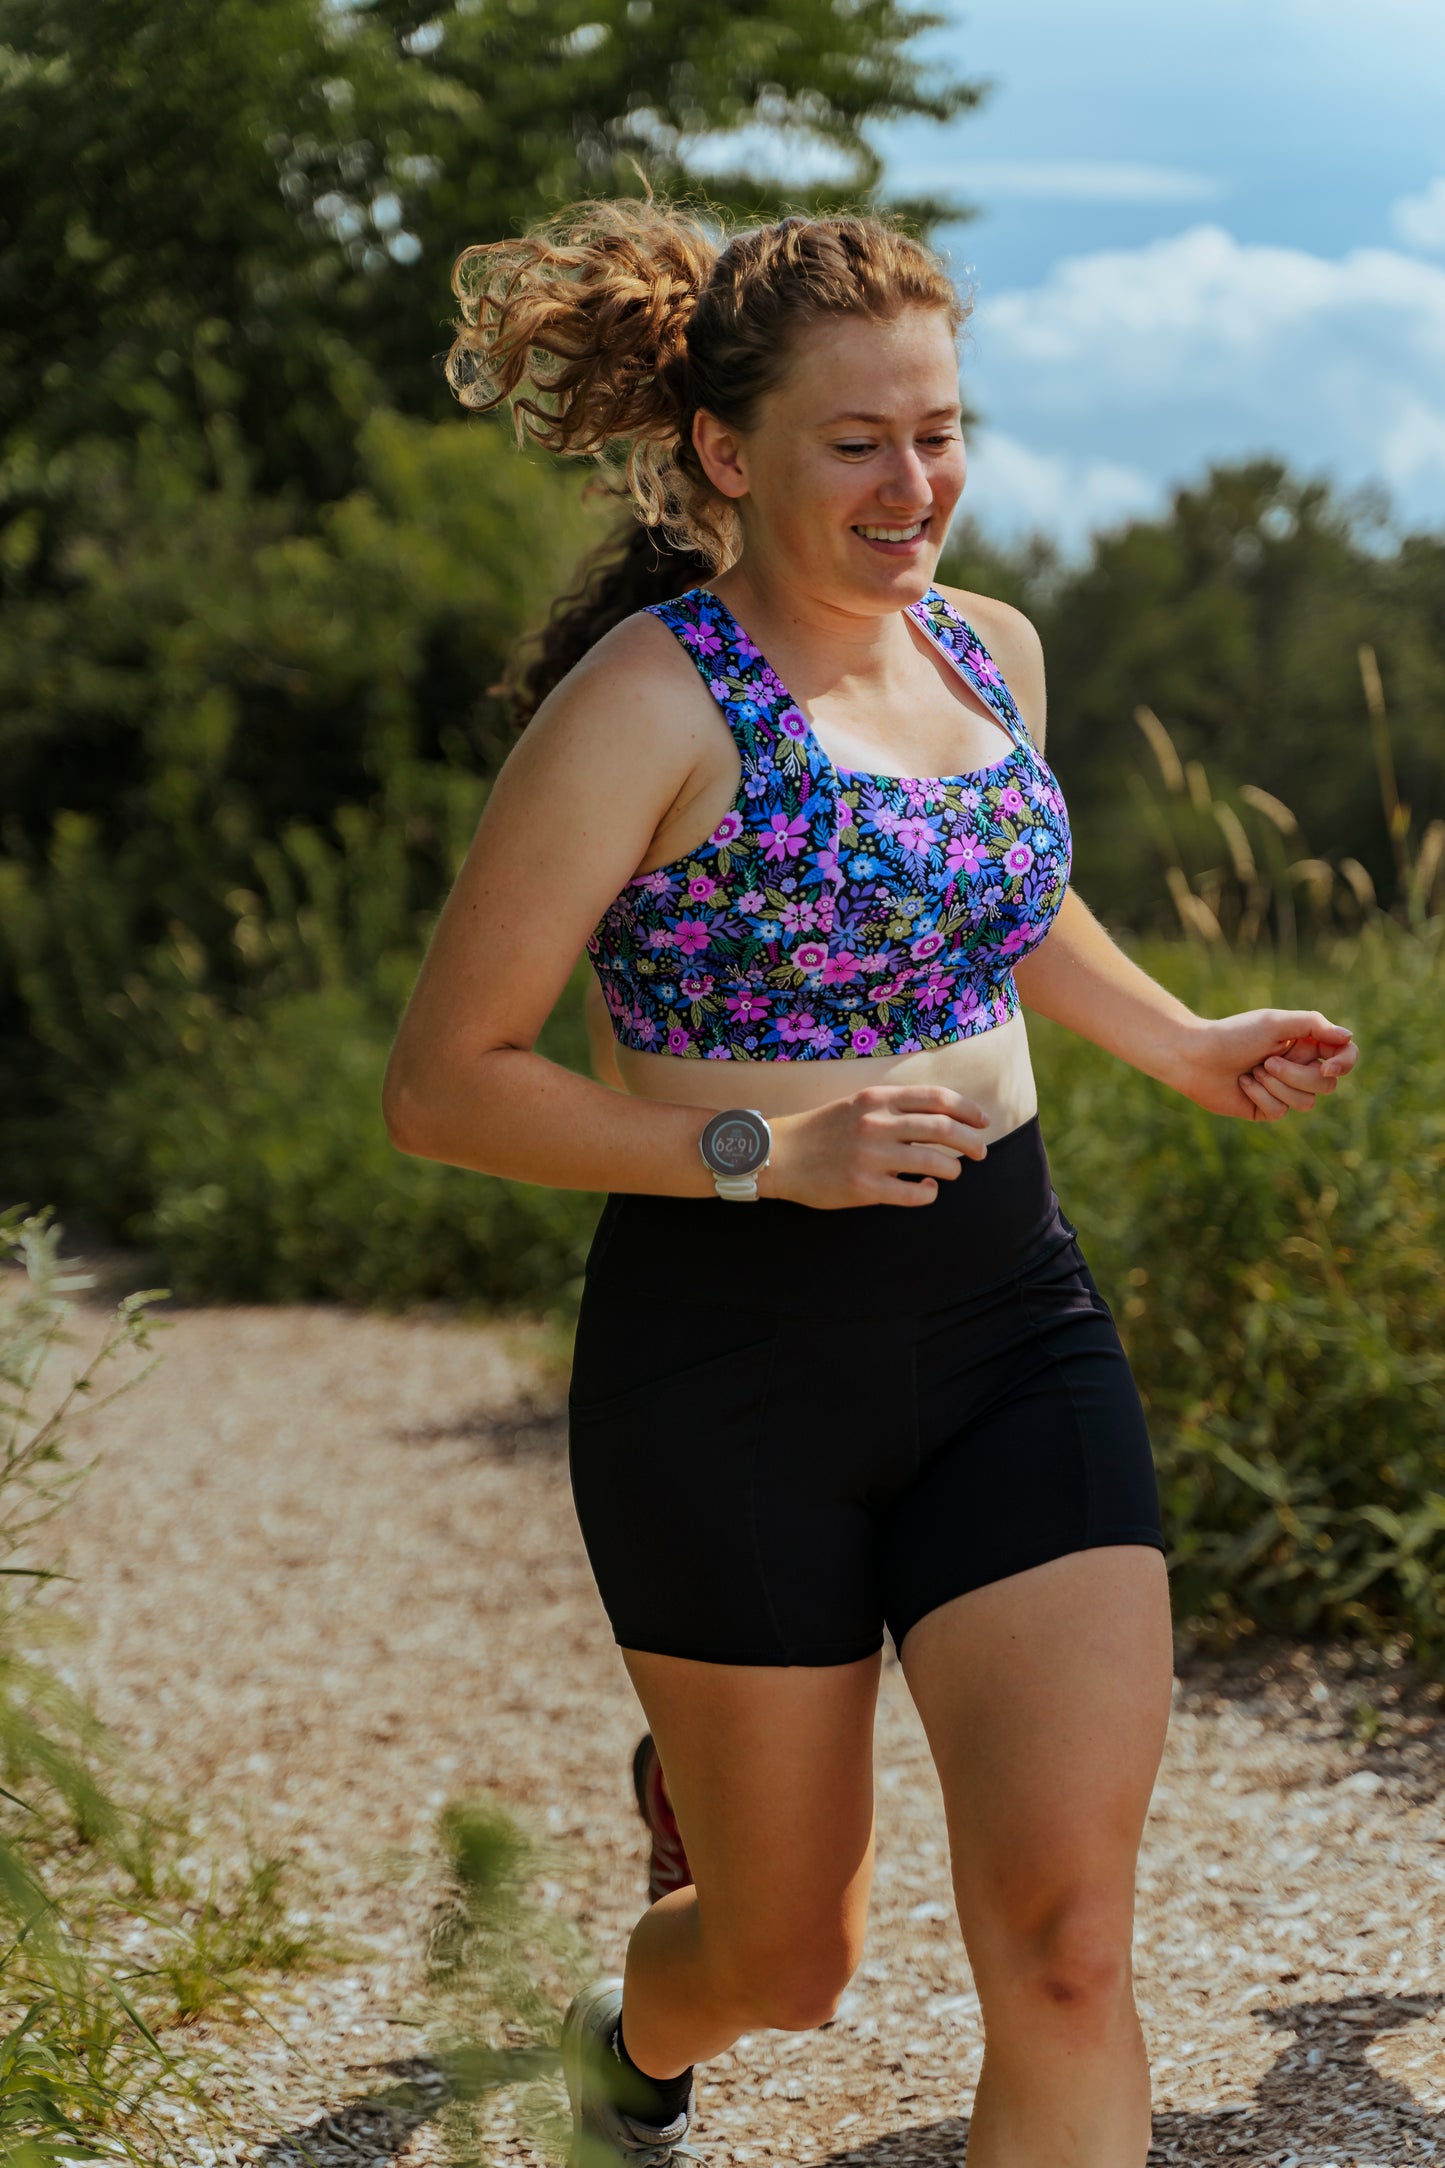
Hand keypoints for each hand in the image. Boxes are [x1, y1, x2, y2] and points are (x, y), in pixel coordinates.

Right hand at [763, 1085, 989, 1208]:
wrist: (780, 1155)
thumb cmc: (823, 1130)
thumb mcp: (859, 1104)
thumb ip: (895, 1107)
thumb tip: (942, 1118)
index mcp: (878, 1099)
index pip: (938, 1099)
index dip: (968, 1110)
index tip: (982, 1122)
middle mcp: (877, 1124)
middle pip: (945, 1130)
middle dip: (971, 1142)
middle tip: (980, 1152)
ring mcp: (871, 1157)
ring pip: (935, 1162)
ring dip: (953, 1168)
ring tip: (951, 1171)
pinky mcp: (864, 1188)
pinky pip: (914, 1193)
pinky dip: (929, 1192)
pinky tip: (926, 1188)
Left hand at [1173, 1009, 1359, 1121]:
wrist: (1195, 1056)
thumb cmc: (1234, 1035)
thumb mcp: (1275, 1023)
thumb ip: (1314, 1026)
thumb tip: (1348, 1037)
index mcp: (1306, 1044)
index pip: (1344, 1055)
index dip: (1345, 1063)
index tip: (1330, 1066)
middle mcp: (1300, 1067)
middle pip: (1326, 1084)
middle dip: (1296, 1075)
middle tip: (1266, 1061)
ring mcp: (1285, 1090)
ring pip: (1306, 1102)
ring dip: (1276, 1086)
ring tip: (1253, 1071)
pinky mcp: (1267, 1109)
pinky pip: (1280, 1112)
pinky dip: (1260, 1095)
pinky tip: (1242, 1083)